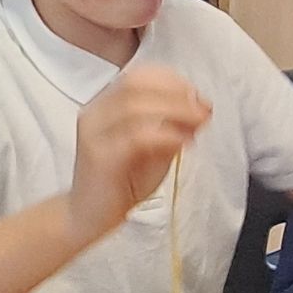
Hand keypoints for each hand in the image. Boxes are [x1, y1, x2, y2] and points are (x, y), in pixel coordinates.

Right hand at [67, 66, 211, 235]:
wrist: (88, 216)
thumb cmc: (120, 182)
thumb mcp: (153, 148)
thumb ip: (171, 127)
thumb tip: (199, 110)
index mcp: (105, 104)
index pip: (138, 76)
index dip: (172, 80)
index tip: (198, 96)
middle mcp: (95, 113)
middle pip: (137, 85)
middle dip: (177, 93)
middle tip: (204, 109)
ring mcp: (94, 133)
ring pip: (136, 106)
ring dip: (175, 111)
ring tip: (198, 125)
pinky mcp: (99, 156)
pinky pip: (136, 136)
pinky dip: (166, 135)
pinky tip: (183, 142)